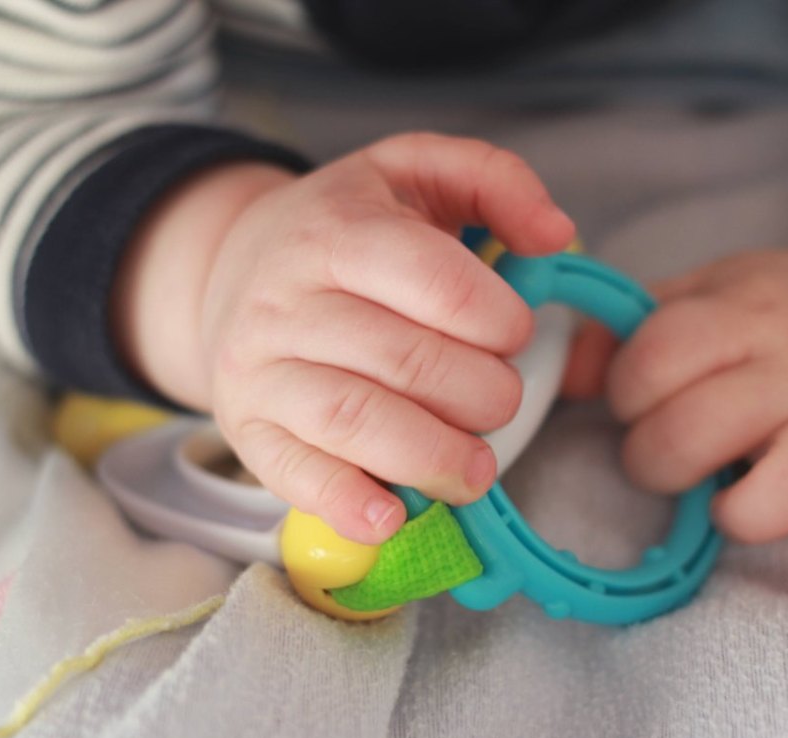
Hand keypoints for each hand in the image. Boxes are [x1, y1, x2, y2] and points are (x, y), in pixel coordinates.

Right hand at [114, 133, 574, 542]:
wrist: (231, 266)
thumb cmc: (347, 226)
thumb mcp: (415, 170)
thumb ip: (496, 180)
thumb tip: (556, 234)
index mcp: (339, 229)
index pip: (437, 284)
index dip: (499, 321)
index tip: (514, 334)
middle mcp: (287, 297)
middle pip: (406, 361)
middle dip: (482, 395)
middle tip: (500, 400)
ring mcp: (260, 367)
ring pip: (353, 421)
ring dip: (433, 457)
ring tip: (476, 471)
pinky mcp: (246, 427)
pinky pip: (293, 474)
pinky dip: (347, 503)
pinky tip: (392, 517)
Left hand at [565, 245, 787, 593]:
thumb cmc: (774, 312)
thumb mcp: (699, 295)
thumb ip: (626, 330)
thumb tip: (567, 375)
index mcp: (746, 313)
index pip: (659, 356)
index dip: (626, 388)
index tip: (639, 398)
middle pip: (704, 424)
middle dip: (656, 455)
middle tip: (667, 452)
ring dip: (742, 507)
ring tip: (720, 506)